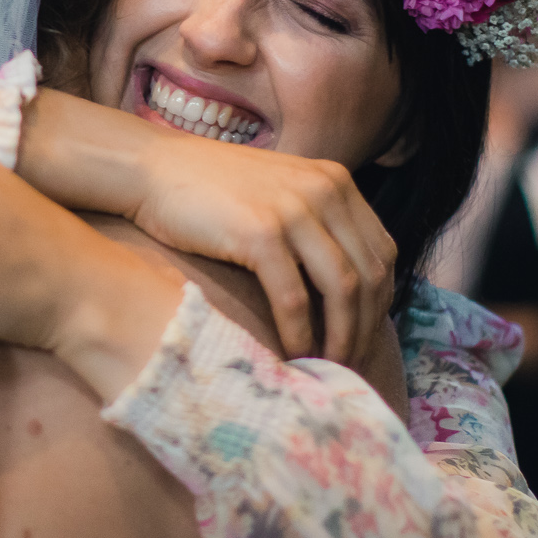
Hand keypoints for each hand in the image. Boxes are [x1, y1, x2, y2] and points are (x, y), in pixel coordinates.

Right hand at [127, 134, 396, 364]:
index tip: (363, 336)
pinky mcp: (261, 231)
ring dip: (340, 337)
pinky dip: (300, 333)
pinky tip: (294, 354)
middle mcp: (325, 190)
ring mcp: (294, 209)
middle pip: (369, 274)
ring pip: (341, 289)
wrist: (155, 169)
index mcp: (337, 182)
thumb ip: (316, 225)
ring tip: (328, 368)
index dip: (380, 303)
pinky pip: (294, 297)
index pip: (382, 253)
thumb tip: (344, 290)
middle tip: (351, 365)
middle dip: (365, 329)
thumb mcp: (281, 194)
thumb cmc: (212, 191)